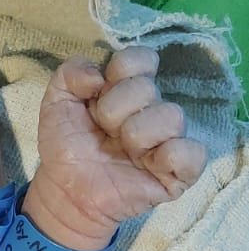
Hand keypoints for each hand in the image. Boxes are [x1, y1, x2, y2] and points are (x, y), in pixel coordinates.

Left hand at [33, 46, 206, 237]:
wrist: (65, 191)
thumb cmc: (67, 146)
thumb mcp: (57, 102)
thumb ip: (70, 73)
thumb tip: (98, 75)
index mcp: (128, 89)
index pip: (141, 58)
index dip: (119, 73)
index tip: (97, 94)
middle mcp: (152, 110)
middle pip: (147, 89)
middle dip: (114, 111)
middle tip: (103, 132)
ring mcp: (168, 140)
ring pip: (172, 116)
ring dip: (137, 135)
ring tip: (121, 151)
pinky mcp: (178, 173)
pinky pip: (193, 153)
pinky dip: (170, 155)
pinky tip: (147, 164)